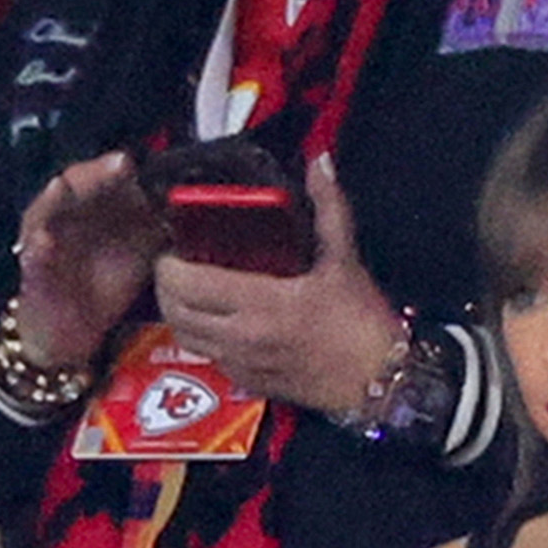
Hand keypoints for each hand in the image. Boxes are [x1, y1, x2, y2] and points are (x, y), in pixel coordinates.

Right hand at [12, 153, 164, 372]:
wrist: (74, 331)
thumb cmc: (106, 283)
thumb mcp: (142, 250)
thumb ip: (160, 224)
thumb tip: (190, 206)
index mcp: (96, 205)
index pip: (107, 175)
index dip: (123, 167)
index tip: (140, 165)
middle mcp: (69, 214)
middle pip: (78, 181)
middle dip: (96, 173)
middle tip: (118, 167)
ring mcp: (48, 238)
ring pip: (47, 208)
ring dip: (56, 197)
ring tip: (63, 187)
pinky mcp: (35, 270)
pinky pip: (34, 256)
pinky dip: (38, 248)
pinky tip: (45, 242)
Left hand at [151, 153, 398, 414]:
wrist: (381, 385)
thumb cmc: (363, 326)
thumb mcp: (344, 260)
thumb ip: (328, 206)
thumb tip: (319, 162)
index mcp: (260, 304)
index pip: (187, 285)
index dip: (169, 265)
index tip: (174, 246)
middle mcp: (242, 337)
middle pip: (175, 312)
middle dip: (166, 286)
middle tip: (176, 264)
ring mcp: (243, 364)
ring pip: (186, 338)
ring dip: (179, 313)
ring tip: (191, 290)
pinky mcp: (251, 383)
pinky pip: (210, 358)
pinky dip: (203, 338)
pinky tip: (219, 319)